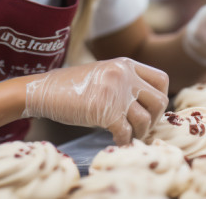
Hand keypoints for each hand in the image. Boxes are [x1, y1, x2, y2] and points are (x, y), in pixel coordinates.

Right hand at [22, 57, 168, 144]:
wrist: (44, 90)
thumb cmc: (71, 86)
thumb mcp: (103, 73)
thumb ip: (124, 82)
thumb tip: (146, 105)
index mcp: (125, 64)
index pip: (161, 79)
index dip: (160, 98)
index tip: (151, 110)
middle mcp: (124, 75)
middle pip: (160, 100)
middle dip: (154, 118)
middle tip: (142, 127)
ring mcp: (116, 93)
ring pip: (145, 119)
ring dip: (140, 132)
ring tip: (130, 136)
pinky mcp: (105, 112)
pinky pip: (126, 133)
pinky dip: (124, 141)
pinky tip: (118, 142)